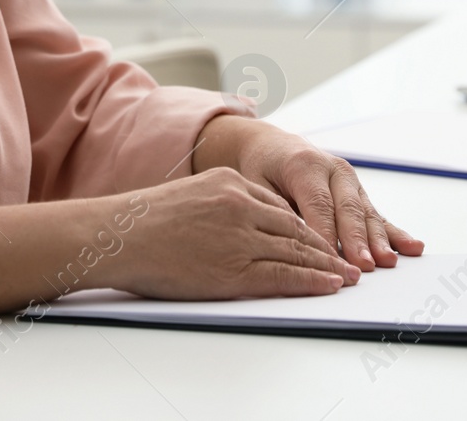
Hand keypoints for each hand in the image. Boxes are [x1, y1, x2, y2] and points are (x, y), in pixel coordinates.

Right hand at [104, 167, 361, 300]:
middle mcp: (240, 205)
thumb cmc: (143, 222)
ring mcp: (240, 237)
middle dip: (325, 246)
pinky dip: (312, 280)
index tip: (321, 238)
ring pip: (297, 251)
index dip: (305, 225)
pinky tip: (330, 284)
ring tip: (347, 276)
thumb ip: (220, 205)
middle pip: (296, 227)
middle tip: (347, 258)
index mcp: (228, 183)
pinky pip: (284, 275)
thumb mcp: (189, 196)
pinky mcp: (235, 269)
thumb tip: (237, 226)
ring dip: (327, 265)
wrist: (119, 235)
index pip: (279, 206)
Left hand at [194, 115, 423, 271]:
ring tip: (388, 261)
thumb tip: (293, 241)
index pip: (318, 206)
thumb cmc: (260, 169)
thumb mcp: (254, 184)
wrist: (272, 147)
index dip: (327, 235)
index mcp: (304, 166)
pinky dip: (395, 232)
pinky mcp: (359, 193)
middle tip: (365, 267)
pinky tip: (413, 246)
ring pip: (366, 213)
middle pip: (348, 210)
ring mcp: (350, 181)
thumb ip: (273, 208)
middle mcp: (333, 170)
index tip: (331, 261)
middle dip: (357, 241)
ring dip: (379, 240)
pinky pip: (377, 214)